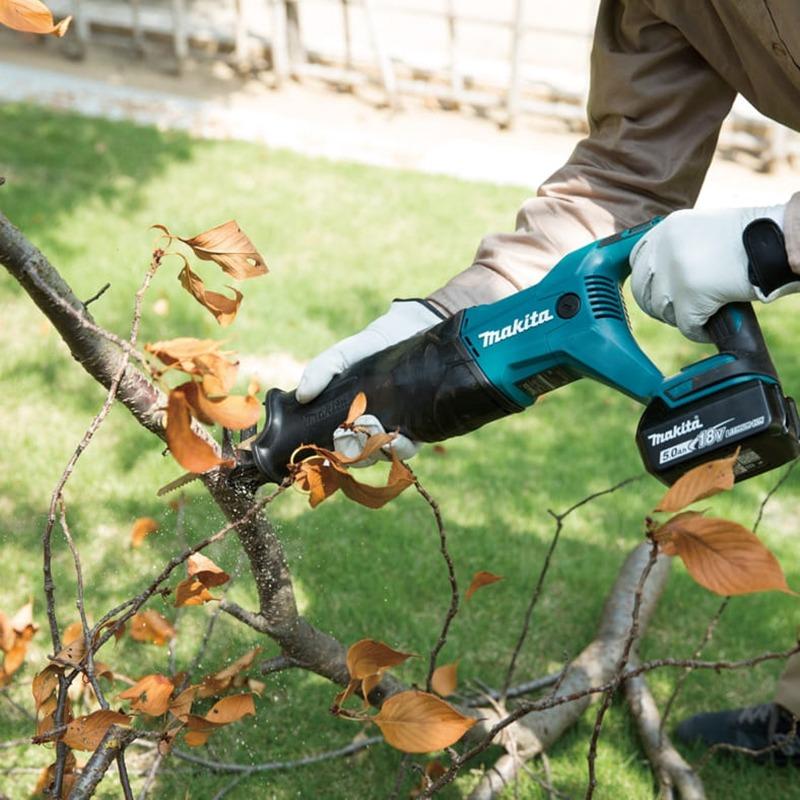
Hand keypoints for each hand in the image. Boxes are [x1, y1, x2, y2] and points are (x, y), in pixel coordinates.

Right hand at [296, 299, 442, 464]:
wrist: (405, 332)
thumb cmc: (368, 347)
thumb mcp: (340, 356)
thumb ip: (320, 370)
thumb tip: (302, 395)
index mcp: (347, 419)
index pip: (335, 447)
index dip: (331, 450)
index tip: (333, 437)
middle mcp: (369, 430)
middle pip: (358, 456)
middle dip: (355, 450)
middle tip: (355, 430)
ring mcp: (392, 430)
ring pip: (382, 455)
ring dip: (378, 449)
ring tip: (376, 427)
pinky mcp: (418, 428)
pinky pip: (408, 449)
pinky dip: (402, 447)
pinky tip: (397, 435)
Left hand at [630, 205, 798, 341]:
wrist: (778, 240)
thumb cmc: (751, 238)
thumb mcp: (704, 230)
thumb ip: (679, 248)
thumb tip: (662, 277)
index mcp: (666, 229)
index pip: (637, 261)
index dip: (646, 281)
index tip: (655, 292)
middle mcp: (665, 247)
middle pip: (642, 289)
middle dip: (657, 304)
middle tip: (677, 310)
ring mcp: (676, 272)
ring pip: (661, 310)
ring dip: (679, 317)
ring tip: (700, 314)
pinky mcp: (691, 296)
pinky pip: (686, 326)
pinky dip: (698, 332)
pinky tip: (710, 328)